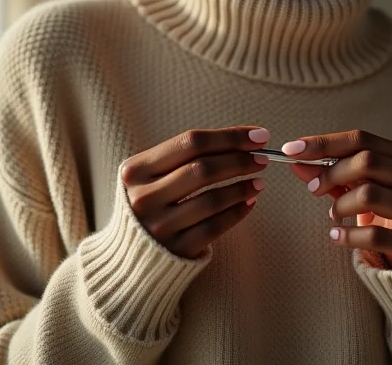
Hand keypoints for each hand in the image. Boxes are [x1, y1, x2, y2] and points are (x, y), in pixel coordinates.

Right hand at [120, 126, 270, 259]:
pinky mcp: (175, 250)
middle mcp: (144, 197)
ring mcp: (158, 226)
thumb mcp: (150, 175)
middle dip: (239, 160)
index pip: (190, 142)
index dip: (229, 136)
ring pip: (211, 199)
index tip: (259, 135)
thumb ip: (184, 156)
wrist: (128, 256)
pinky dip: (237, 212)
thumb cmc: (150, 202)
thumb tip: (243, 140)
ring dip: (241, 187)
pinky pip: (214, 227)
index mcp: (136, 169)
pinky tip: (250, 202)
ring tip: (260, 181)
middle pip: (202, 169)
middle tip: (263, 157)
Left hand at [282, 130, 391, 269]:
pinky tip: (337, 236)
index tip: (292, 149)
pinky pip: (374, 234)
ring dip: (340, 204)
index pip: (364, 139)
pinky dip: (347, 234)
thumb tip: (297, 161)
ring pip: (368, 194)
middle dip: (331, 172)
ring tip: (334, 215)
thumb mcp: (372, 190)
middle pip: (367, 161)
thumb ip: (337, 174)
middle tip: (313, 188)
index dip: (324, 142)